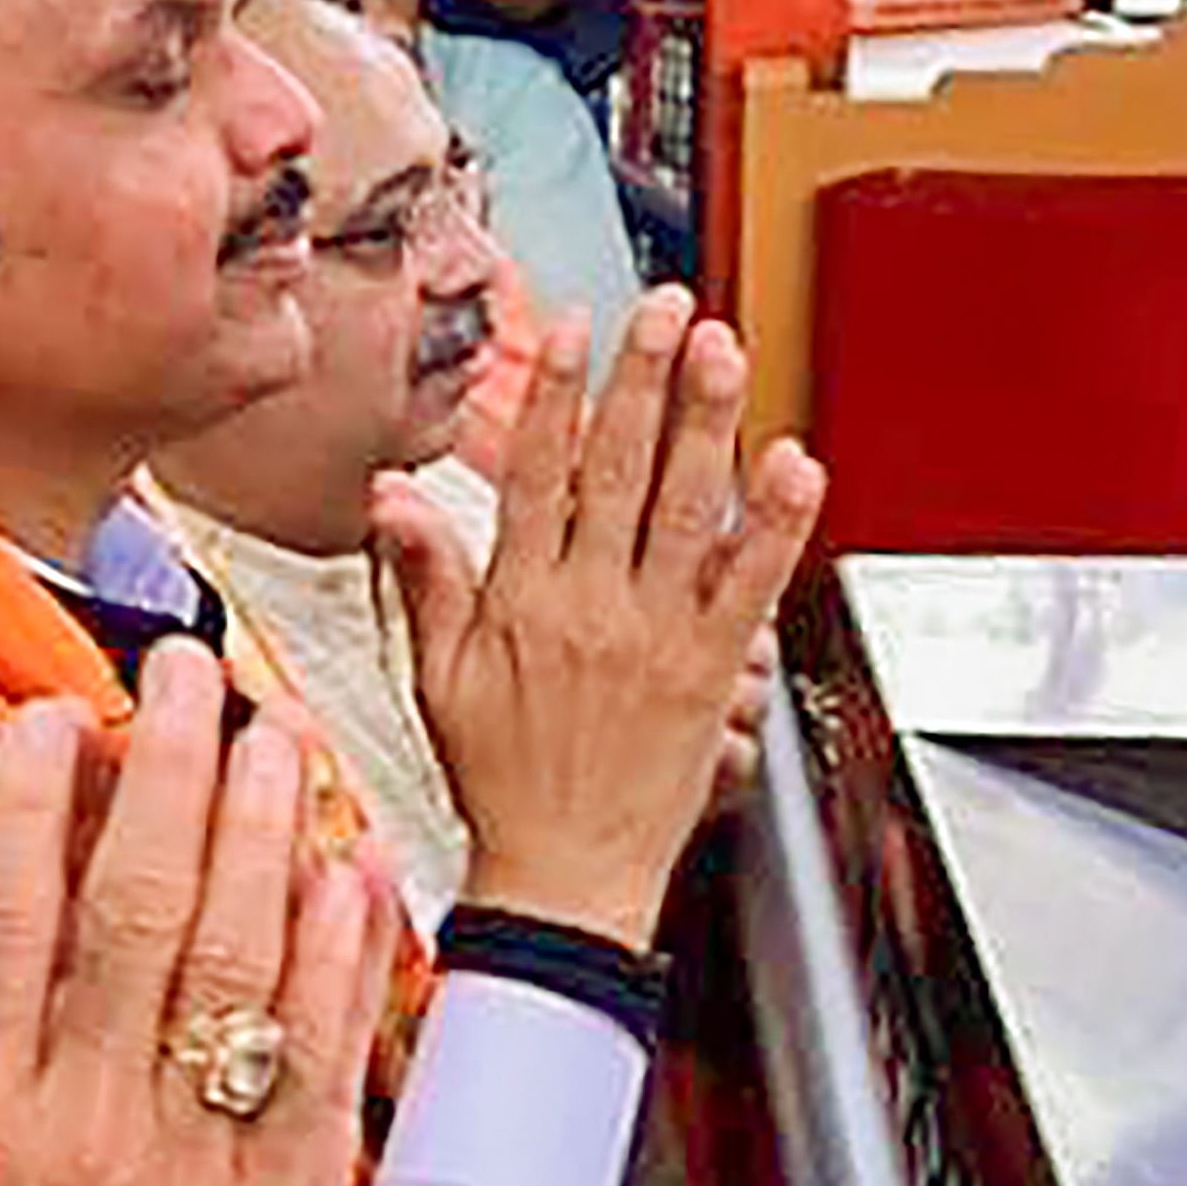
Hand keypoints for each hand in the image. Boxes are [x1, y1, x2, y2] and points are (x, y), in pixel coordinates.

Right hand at [0, 644, 392, 1185]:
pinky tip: (345, 863)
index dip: (33, 794)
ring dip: (264, 826)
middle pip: (138, 903)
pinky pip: (325, 1054)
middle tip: (190, 672)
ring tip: (274, 729)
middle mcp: (90, 1131)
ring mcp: (199, 1170)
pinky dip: (339, 951)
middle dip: (168, 766)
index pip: (6, 912)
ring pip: (241, 959)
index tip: (55, 717)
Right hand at [377, 288, 827, 951]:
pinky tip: (795, 465)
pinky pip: (751, 585)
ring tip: (723, 350)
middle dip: (644, 378)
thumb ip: (425, 576)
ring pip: (685, 509)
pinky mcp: (713, 673)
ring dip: (707, 422)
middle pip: (619, 470)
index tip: (576, 330)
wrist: (563, 877)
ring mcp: (656, 637)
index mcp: (521, 602)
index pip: (539, 474)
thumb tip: (391, 495)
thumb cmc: (502, 783)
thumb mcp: (436, 679)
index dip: (560, 395)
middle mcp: (590, 608)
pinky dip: (776, 524)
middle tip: (668, 308)